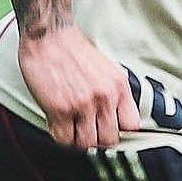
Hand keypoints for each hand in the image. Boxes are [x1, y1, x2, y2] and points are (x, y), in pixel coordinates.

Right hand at [17, 26, 140, 148]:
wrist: (49, 36)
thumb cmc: (74, 51)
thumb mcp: (107, 69)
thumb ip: (114, 93)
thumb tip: (116, 118)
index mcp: (119, 87)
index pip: (131, 125)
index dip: (119, 130)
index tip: (108, 129)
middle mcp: (104, 97)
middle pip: (109, 140)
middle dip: (97, 139)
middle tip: (87, 131)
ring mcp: (82, 105)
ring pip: (86, 144)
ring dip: (77, 139)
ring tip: (72, 128)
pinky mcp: (59, 109)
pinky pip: (64, 140)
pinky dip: (61, 136)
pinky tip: (58, 125)